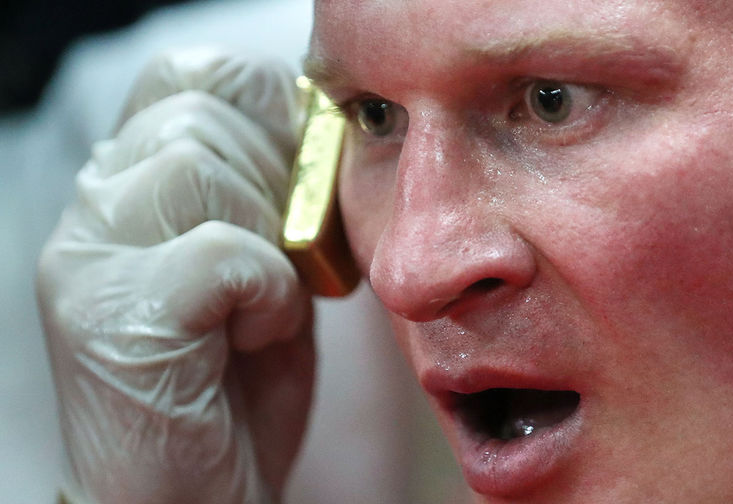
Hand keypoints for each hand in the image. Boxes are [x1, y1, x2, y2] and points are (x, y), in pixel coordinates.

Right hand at [37, 47, 313, 503]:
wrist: (192, 495)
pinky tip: (255, 338)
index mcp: (129, 183)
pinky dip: (266, 295)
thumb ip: (273, 192)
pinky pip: (222, 252)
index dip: (263, 109)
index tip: (296, 176)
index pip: (190, 76)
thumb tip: (315, 130)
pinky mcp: (114, 320)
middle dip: (273, 190)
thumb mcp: (263, 262)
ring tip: (264, 309)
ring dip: (268, 243)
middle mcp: (93, 209)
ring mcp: (92, 262)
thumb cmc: (236, 379)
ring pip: (200, 171)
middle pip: (203, 122)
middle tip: (281, 265)